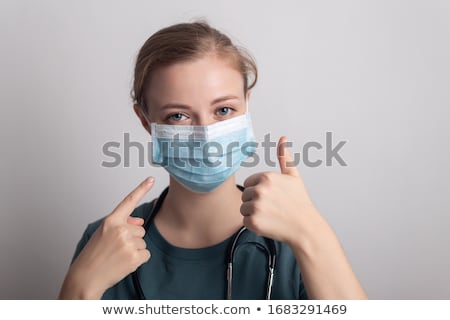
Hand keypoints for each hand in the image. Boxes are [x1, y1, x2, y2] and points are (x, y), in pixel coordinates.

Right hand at [59, 177, 153, 298]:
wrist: (86, 278)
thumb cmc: (93, 255)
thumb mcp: (103, 234)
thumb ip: (122, 224)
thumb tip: (140, 221)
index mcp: (111, 221)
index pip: (128, 201)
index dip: (141, 189)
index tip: (151, 178)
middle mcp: (120, 230)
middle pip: (140, 229)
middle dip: (132, 238)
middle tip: (116, 248)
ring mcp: (128, 243)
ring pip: (143, 242)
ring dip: (134, 250)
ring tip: (118, 256)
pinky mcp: (135, 257)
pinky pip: (146, 254)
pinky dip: (138, 260)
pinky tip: (124, 263)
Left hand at [240, 136, 316, 245]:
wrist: (305, 228)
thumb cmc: (300, 203)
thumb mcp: (294, 177)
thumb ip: (284, 158)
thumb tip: (282, 138)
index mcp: (266, 177)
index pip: (248, 183)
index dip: (259, 191)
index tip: (273, 197)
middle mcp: (260, 190)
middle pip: (244, 195)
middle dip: (255, 202)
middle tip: (273, 208)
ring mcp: (256, 206)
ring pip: (243, 208)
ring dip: (254, 213)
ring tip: (271, 216)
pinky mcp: (253, 221)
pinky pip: (245, 221)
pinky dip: (254, 225)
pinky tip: (268, 224)